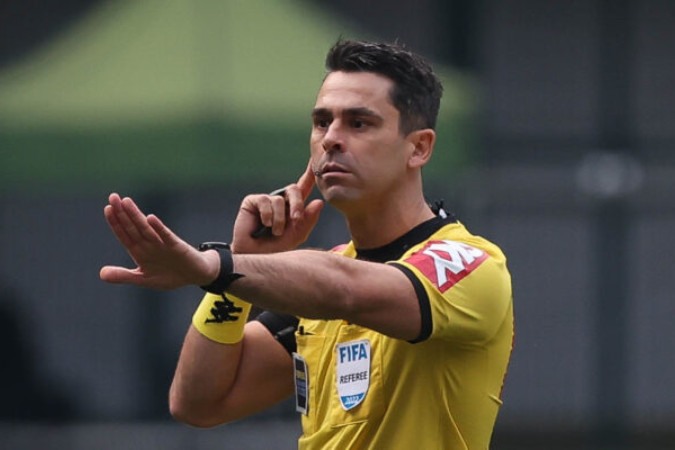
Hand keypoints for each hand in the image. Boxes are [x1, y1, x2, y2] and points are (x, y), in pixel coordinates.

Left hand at [100, 193, 218, 289]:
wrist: (196, 275)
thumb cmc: (170, 276)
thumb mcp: (144, 280)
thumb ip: (124, 276)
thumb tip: (101, 274)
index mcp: (140, 252)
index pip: (125, 235)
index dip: (116, 223)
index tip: (108, 209)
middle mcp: (149, 245)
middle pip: (133, 227)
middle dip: (122, 213)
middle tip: (113, 196)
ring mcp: (162, 244)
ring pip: (145, 228)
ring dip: (135, 215)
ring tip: (126, 201)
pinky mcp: (176, 246)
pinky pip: (166, 236)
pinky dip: (158, 228)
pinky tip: (151, 219)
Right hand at [232, 162, 323, 253]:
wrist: (256, 256)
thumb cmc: (276, 248)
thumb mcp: (297, 235)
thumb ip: (308, 220)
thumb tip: (318, 202)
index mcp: (292, 207)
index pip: (303, 187)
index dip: (309, 174)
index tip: (314, 161)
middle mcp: (280, 201)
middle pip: (294, 189)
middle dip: (297, 204)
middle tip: (295, 219)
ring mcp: (266, 200)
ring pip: (280, 200)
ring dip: (280, 219)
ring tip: (275, 232)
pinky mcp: (252, 201)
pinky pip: (266, 202)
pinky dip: (268, 216)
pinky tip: (263, 225)